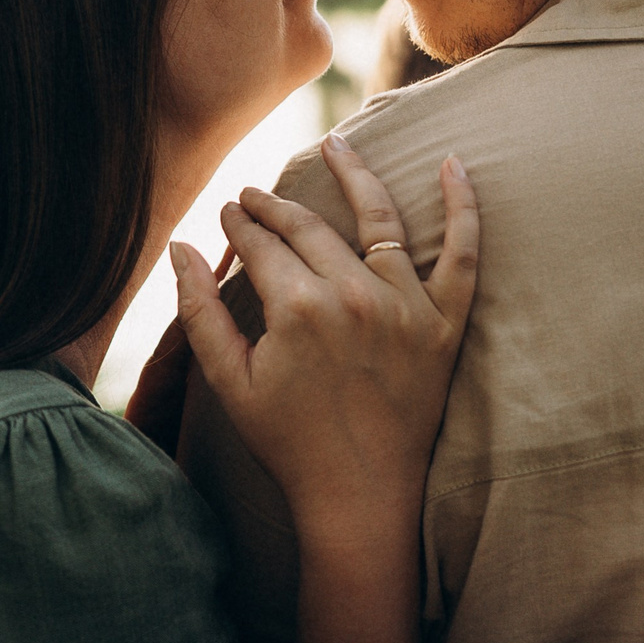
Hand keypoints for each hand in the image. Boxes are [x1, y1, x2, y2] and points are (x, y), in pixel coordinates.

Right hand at [171, 139, 477, 545]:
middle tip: (256, 194)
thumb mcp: (228, 381)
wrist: (359, 497)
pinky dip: (462, 206)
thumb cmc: (287, 443)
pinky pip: (462, 255)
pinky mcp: (445, 325)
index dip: (240, 224)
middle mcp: (353, 295)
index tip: (229, 212)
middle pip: (309, 227)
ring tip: (336, 144)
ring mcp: (406, 307)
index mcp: (296, 308)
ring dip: (354, 175)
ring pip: (380, 219)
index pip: (261, 243)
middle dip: (275, 205)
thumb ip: (200, 310)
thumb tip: (181, 246)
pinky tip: (451, 163)